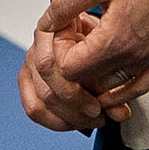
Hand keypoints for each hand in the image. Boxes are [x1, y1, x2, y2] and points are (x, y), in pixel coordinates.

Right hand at [20, 11, 131, 131]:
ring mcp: (31, 61)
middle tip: (98, 116)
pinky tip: (75, 121)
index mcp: (54, 28)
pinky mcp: (28, 79)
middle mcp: (38, 44)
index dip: (74, 93)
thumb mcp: (110, 51)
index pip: (50, 67)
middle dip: (75, 110)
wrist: (94, 32)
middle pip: (46, 89)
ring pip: (39, 103)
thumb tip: (120, 112)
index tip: (98, 106)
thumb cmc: (100, 37)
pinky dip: (55, 121)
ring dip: (67, 119)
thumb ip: (114, 81)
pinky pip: (33, 108)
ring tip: (89, 120)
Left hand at [37, 0, 148, 110]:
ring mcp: (148, 60)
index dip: (58, 50)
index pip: (70, 71)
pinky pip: (136, 87)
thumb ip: (67, 3)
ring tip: (88, 41)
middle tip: (73, 31)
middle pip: (87, 81)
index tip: (63, 28)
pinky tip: (107, 76)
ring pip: (107, 86)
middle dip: (71, 59)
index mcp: (116, 40)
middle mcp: (133, 57)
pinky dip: (117, 87)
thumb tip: (47, 20)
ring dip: (90, 70)